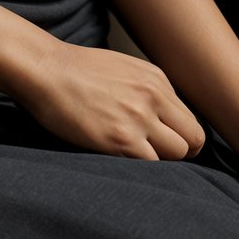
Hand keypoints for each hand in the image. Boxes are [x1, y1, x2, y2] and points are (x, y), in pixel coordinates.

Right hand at [11, 38, 205, 160]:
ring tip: (135, 160)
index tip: (168, 147)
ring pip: (177, 154)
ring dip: (160, 162)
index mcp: (156, 79)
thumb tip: (164, 119)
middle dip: (181, 154)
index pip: (191, 120)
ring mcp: (139, 118)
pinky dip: (142, 169)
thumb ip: (148, 92)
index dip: (183, 139)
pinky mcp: (121, 140)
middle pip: (192, 139)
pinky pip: (151, 166)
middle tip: (157, 159)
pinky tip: (122, 163)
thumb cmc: (77, 71)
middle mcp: (153, 97)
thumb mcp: (123, 69)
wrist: (46, 70)